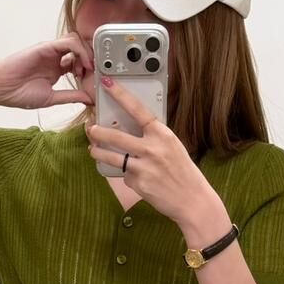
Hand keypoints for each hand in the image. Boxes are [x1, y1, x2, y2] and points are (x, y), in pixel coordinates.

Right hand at [0, 33, 94, 110]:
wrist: (1, 88)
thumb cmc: (19, 93)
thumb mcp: (51, 98)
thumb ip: (70, 97)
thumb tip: (88, 99)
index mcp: (56, 69)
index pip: (78, 61)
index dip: (88, 69)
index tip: (92, 81)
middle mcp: (55, 57)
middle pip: (80, 48)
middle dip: (90, 58)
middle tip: (92, 73)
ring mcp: (51, 50)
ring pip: (76, 41)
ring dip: (86, 53)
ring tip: (87, 68)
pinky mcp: (46, 46)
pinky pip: (68, 42)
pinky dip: (79, 51)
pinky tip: (82, 64)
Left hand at [86, 77, 221, 233]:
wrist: (193, 200)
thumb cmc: (183, 172)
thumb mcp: (172, 147)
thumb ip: (153, 137)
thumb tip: (129, 130)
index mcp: (162, 134)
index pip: (137, 109)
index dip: (120, 95)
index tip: (107, 84)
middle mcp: (152, 148)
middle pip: (116, 136)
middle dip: (97, 132)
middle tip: (90, 129)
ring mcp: (143, 167)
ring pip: (111, 157)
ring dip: (98, 152)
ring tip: (93, 150)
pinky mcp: (138, 183)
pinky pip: (124, 175)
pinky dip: (126, 175)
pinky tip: (135, 177)